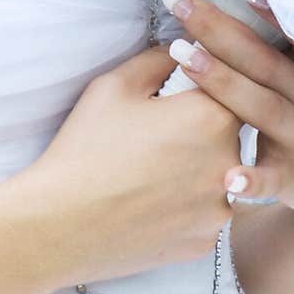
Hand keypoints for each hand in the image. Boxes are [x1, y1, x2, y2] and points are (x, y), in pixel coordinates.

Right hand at [26, 43, 240, 284]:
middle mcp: (230, 163)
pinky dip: (186, 204)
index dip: (200, 88)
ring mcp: (220, 208)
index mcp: (212, 116)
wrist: (63, 223)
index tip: (174, 95)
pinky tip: (151, 200)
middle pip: (228, 133)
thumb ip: (161, 58)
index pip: (228, 88)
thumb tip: (186, 51)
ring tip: (151, 170)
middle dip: (200, 127)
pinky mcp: (206, 242)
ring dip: (197, 168)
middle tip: (156, 134)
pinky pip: (205, 212)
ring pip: (220, 175)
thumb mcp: (117, 84)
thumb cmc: (87, 147)